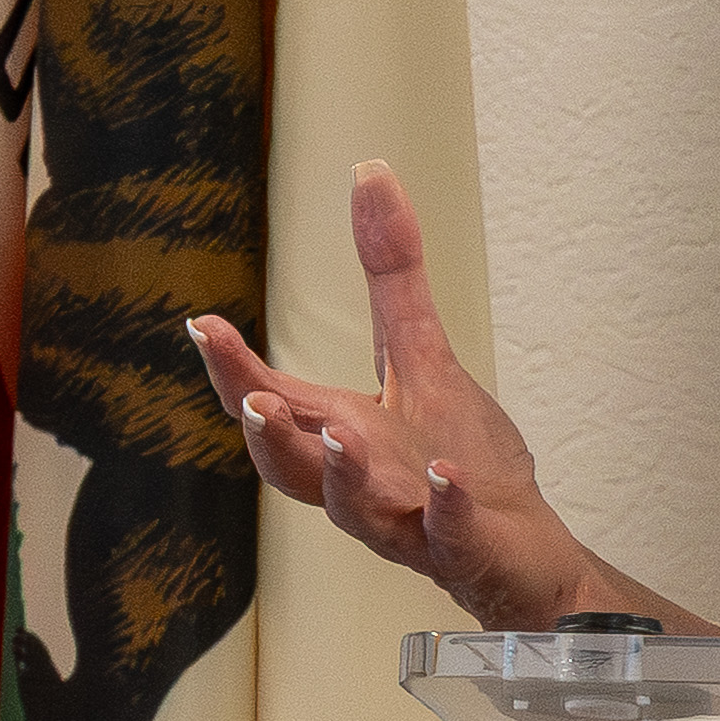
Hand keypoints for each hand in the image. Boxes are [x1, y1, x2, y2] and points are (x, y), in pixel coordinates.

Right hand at [181, 163, 692, 633]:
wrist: (518, 548)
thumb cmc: (455, 455)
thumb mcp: (420, 353)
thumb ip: (390, 274)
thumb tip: (368, 172)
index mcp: (340, 432)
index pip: (274, 402)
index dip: (233, 369)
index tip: (201, 325)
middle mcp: (359, 480)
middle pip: (292, 468)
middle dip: (270, 434)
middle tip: (251, 398)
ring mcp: (408, 518)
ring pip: (356, 508)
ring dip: (343, 474)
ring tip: (342, 437)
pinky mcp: (464, 545)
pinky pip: (450, 532)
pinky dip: (446, 509)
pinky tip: (448, 481)